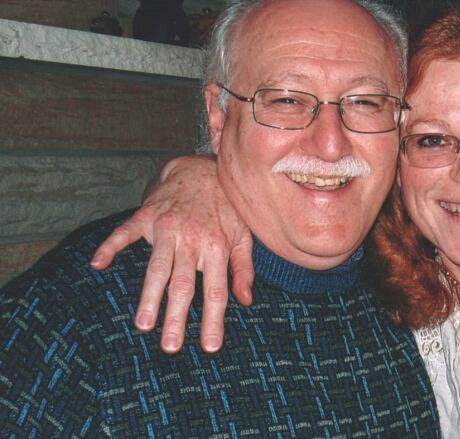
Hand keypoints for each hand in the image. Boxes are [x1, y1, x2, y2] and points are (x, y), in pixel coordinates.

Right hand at [90, 155, 253, 352]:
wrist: (202, 167)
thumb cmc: (225, 206)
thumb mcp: (243, 235)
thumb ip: (243, 269)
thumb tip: (246, 301)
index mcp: (217, 246)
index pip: (216, 291)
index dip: (213, 319)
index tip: (210, 346)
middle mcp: (192, 239)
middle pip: (183, 284)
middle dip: (176, 317)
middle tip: (170, 347)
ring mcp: (167, 227)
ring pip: (156, 267)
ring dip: (149, 297)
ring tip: (142, 324)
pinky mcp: (146, 215)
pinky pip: (125, 232)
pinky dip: (110, 246)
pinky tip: (98, 264)